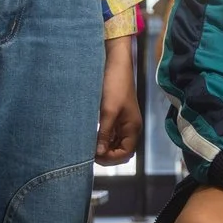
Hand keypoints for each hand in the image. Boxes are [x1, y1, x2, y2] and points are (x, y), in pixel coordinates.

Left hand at [96, 38, 139, 164]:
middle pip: (121, 151)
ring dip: (104, 147)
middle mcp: (131, 128)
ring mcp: (124, 123)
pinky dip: (103, 138)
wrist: (115, 64)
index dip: (110, 158)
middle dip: (107, 155)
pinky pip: (112, 134)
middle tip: (89, 153)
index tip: (94, 156)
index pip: (125, 154)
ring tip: (88, 146)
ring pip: (116, 144)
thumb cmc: (115, 85)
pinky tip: (91, 136)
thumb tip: (99, 153)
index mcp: (133, 128)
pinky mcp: (117, 116)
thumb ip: (105, 133)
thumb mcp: (108, 111)